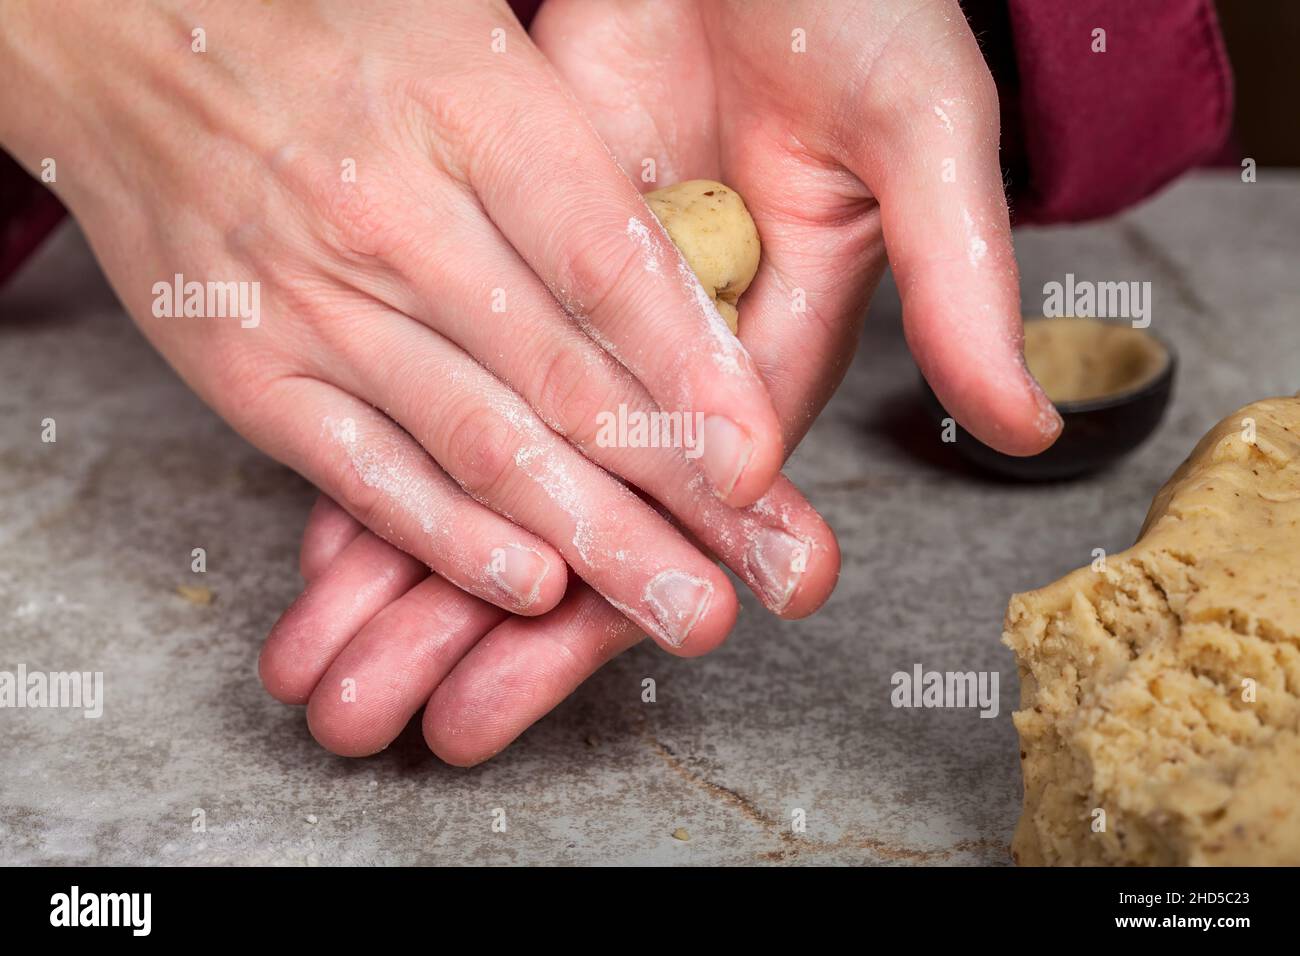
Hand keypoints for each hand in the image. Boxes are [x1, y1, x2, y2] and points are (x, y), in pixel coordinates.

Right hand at [0, 0, 827, 653]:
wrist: (117, 30)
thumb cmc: (324, 26)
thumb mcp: (468, 31)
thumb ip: (575, 144)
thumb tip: (704, 251)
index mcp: (468, 107)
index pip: (607, 260)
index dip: (695, 370)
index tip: (762, 460)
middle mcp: (393, 215)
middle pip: (565, 377)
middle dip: (677, 492)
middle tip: (769, 574)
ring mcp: (314, 302)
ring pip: (481, 443)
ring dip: (594, 541)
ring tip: (683, 608)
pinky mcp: (248, 371)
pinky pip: (365, 474)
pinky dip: (451, 541)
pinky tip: (535, 590)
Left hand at [259, 0, 1050, 765]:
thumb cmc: (853, 3)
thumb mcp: (916, 133)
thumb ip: (957, 277)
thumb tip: (1022, 427)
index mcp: (763, 354)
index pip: (685, 510)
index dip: (615, 603)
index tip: (519, 693)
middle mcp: (659, 361)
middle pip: (573, 517)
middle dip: (492, 627)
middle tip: (409, 722)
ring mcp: (570, 315)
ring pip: (491, 465)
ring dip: (417, 566)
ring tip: (338, 668)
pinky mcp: (501, 253)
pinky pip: (441, 370)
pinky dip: (384, 447)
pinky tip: (327, 539)